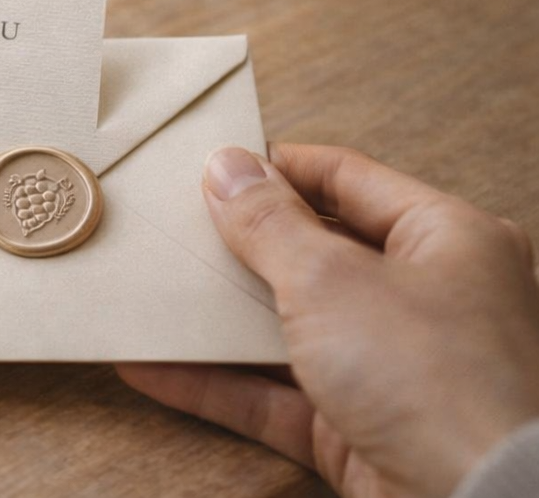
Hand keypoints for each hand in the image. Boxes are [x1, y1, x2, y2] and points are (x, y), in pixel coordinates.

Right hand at [117, 143, 538, 497]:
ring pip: (288, 329)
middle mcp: (426, 300)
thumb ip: (269, 223)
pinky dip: (216, 383)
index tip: (208, 168)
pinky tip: (153, 367)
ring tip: (151, 293)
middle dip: (237, 246)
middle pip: (313, 255)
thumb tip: (227, 167)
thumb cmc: (439, 382)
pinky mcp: (360, 432)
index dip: (274, 170)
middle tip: (171, 227)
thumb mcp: (332, 279)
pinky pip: (275, 396)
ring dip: (218, 318)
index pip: (346, 179)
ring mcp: (393, 370)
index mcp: (447, 239)